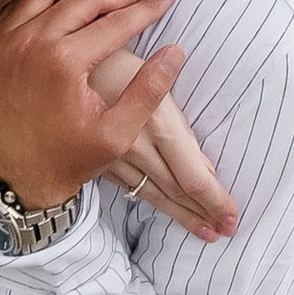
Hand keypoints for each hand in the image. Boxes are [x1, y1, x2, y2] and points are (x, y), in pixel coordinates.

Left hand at [0, 0, 182, 212]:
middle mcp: (27, 44)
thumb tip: (175, 52)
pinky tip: (61, 4)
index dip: (146, 7)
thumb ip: (148, 91)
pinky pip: (11, 7)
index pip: (115, 21)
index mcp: (63, 63)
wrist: (14, 178)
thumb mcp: (117, 133)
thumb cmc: (67, 159)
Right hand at [88, 51, 237, 237]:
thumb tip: (205, 167)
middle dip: (203, 214)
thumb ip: (180, 128)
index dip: (215, 201)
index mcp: (157, 125)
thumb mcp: (156, 84)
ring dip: (181, 214)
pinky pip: (131, 187)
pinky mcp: (100, 160)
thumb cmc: (115, 63)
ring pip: (154, 195)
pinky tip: (166, 208)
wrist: (61, 66)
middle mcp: (135, 148)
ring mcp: (114, 158)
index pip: (193, 178)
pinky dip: (154, 200)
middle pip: (176, 191)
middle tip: (225, 231)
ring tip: (203, 231)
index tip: (232, 218)